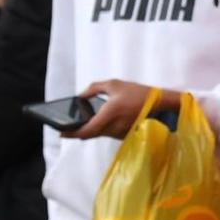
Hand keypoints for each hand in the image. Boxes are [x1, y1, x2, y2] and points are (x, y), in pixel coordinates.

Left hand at [68, 79, 184, 139]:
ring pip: (99, 134)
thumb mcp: (114, 84)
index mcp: (108, 115)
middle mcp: (113, 127)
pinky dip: (101, 129)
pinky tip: (100, 121)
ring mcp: (119, 133)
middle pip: (90, 134)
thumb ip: (93, 89)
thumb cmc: (136, 92)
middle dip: (78, 131)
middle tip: (68, 127)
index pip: (86, 130)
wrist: (158, 103)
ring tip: (83, 121)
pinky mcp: (124, 135)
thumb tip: (79, 97)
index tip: (61, 132)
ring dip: (91, 129)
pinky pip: (108, 133)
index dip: (72, 133)